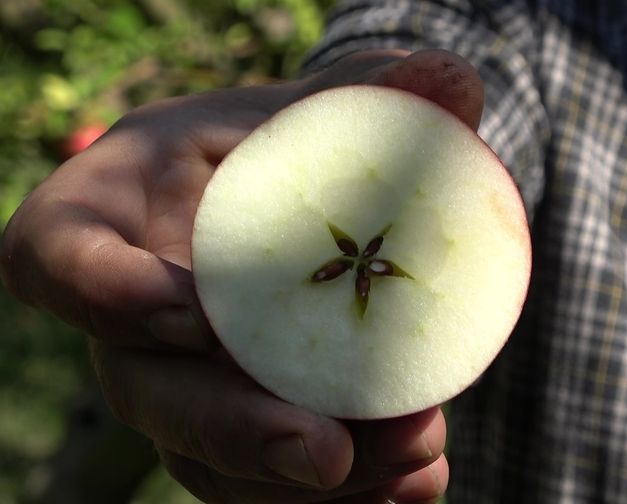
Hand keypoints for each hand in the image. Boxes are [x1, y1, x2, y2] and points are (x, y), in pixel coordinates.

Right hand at [1, 49, 483, 502]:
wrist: (311, 202)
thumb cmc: (293, 141)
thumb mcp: (329, 105)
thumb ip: (383, 96)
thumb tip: (451, 80)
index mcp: (124, 209)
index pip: (57, 252)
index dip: (100, 291)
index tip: (189, 313)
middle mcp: (138, 312)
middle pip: (148, 391)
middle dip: (234, 429)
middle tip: (326, 450)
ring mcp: (186, 377)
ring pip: (213, 457)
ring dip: (305, 477)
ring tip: (415, 455)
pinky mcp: (243, 420)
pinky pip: (269, 481)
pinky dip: (347, 493)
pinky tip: (418, 483)